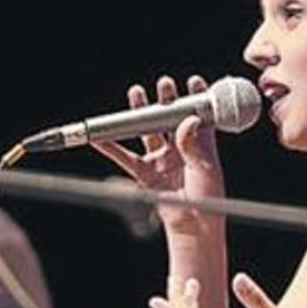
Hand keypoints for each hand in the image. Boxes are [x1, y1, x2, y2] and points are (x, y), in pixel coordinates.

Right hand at [92, 75, 224, 232]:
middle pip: (170, 119)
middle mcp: (180, 149)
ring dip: (140, 113)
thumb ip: (194, 144)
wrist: (194, 225)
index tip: (194, 81)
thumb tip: (188, 119)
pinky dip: (110, 147)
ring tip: (137, 92)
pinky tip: (98, 136)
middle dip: (166, 100)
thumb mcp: (206, 168)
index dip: (196, 98)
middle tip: (164, 84)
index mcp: (201, 146)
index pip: (198, 116)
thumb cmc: (208, 199)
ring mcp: (161, 160)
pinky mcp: (145, 174)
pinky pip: (125, 157)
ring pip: (148, 131)